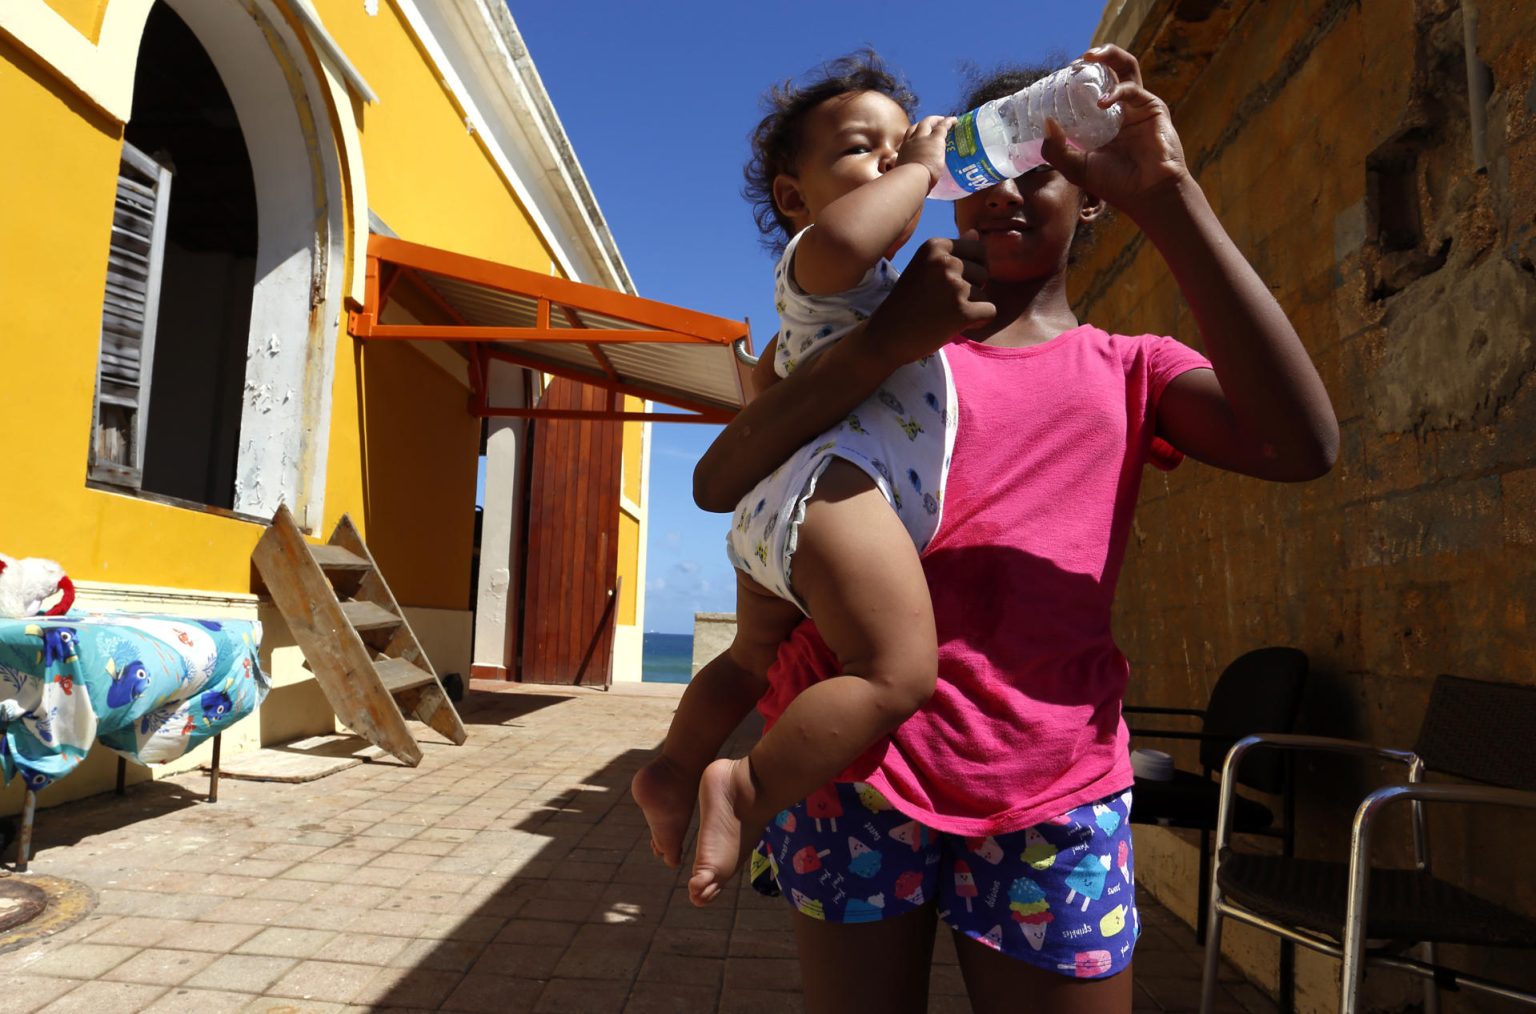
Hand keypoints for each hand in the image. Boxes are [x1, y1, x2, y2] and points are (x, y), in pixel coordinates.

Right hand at [855, 232, 993, 370]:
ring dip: (970, 307)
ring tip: (942, 314)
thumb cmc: (907, 303)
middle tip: (941, 302)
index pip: (978, 250)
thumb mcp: (925, 269)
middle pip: (983, 271)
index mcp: (934, 246)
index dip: (969, 271)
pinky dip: (977, 322)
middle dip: (971, 289)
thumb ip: (951, 252)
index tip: (943, 285)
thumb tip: (976, 233)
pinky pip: (990, 312)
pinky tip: (952, 325)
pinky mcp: (962, 311)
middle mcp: (945, 261)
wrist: (887, 337)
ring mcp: (954, 286)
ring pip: (985, 293)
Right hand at [895, 115, 955, 190]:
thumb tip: (909, 195)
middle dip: (924, 123)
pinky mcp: (935, 140)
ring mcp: (922, 139)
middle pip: (916, 127)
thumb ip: (907, 183)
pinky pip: (943, 126)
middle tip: (933, 123)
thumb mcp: (903, 181)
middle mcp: (910, 142)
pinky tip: (955, 121)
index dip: (913, 135)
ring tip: (943, 120)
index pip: (907, 139)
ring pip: (928, 123)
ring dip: (936, 120)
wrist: (910, 180)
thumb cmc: (906, 186)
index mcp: (903, 152)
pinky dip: (948, 122)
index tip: (918, 136)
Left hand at [1041, 46, 1190, 219]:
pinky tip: (1101, 102)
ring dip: (1109, 55)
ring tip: (1088, 57)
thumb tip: (1045, 121)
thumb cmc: (1115, 184)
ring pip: (1125, 68)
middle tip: (1074, 62)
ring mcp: (1137, 106)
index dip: (1073, 82)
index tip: (1055, 80)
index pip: (1087, 91)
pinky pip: (1132, 89)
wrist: (1148, 194)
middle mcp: (1120, 110)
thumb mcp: (1076, 167)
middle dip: (1094, 58)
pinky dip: (1116, 91)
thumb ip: (1056, 149)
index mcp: (1102, 121)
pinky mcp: (1153, 107)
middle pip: (1109, 71)